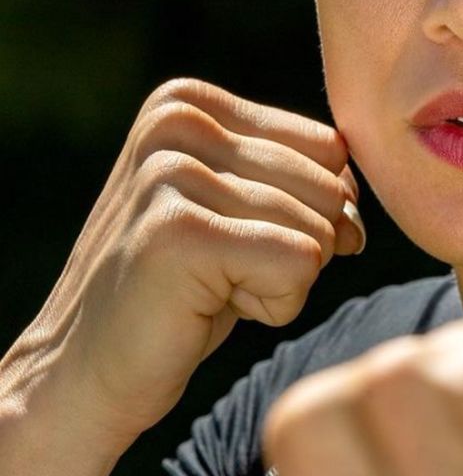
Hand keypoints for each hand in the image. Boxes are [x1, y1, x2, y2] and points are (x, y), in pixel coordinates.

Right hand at [6, 78, 365, 448]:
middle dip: (300, 248)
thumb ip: (300, 175)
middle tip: (223, 273)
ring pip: (318, 230)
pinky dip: (276, 305)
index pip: (330, 149)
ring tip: (210, 288)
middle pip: (329, 188)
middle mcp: (176, 122)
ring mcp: (171, 173)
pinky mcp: (180, 233)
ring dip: (283, 280)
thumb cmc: (181, 294)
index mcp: (188, 101)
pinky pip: (301, 265)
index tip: (242, 241)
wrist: (87, 374)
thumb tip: (361, 192)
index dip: (312, 213)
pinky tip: (211, 308)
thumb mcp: (239, 208)